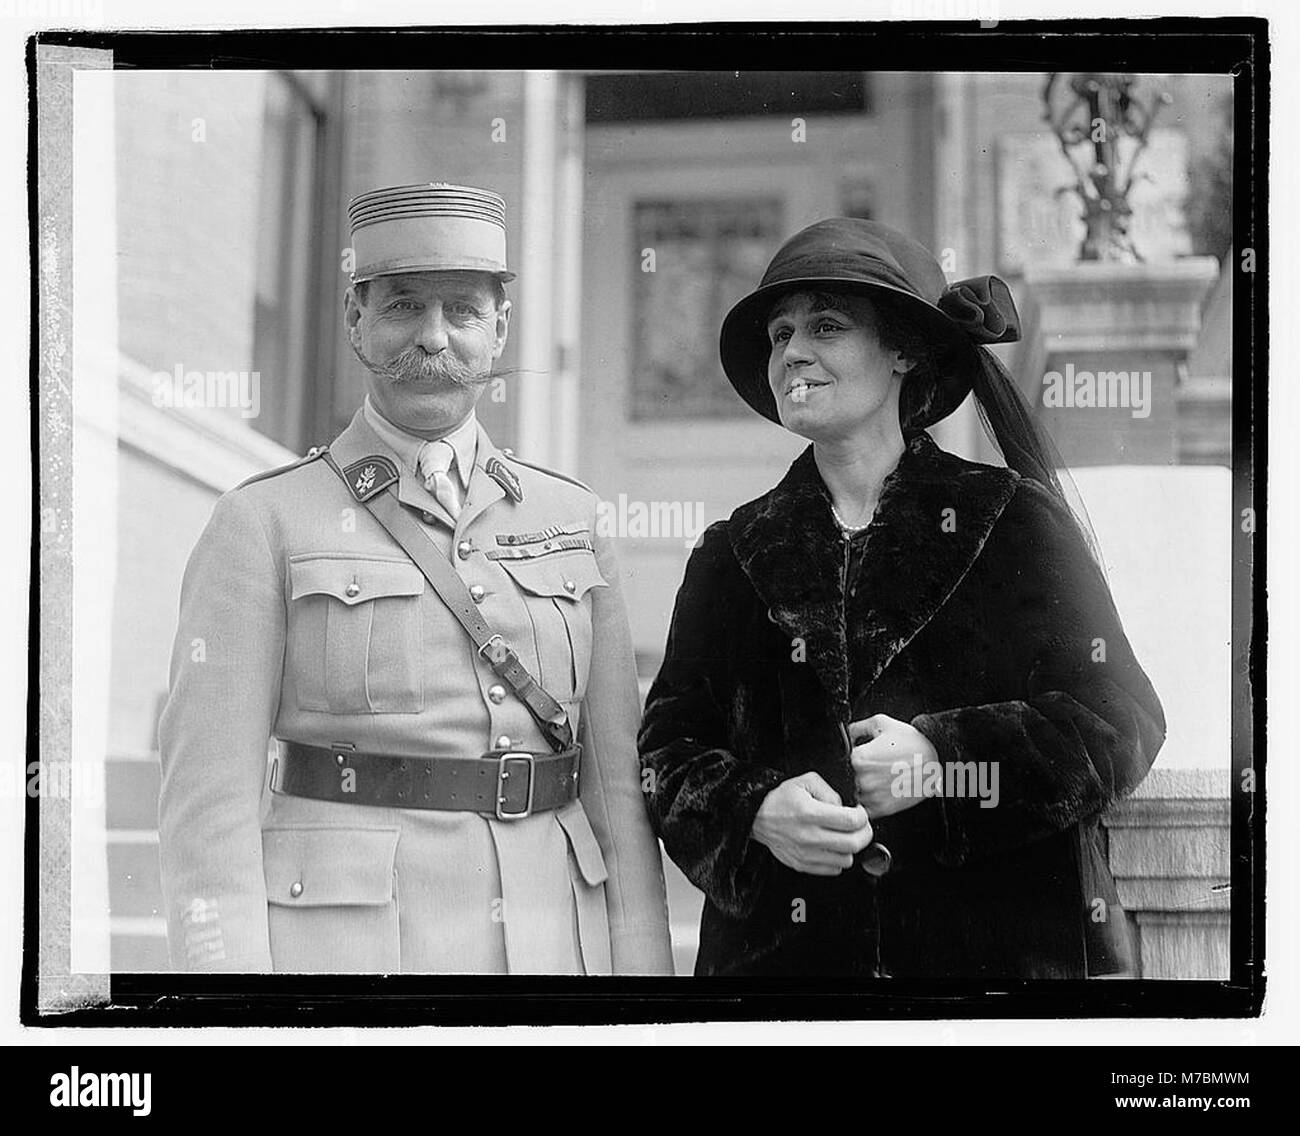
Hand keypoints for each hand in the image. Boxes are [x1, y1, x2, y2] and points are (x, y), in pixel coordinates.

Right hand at [750, 771, 873, 875]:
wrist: (758, 817)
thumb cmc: (781, 799)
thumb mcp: (806, 781)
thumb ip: (830, 792)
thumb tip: (845, 809)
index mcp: (809, 813)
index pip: (851, 821)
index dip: (863, 816)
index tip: (860, 813)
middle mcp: (808, 836)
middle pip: (853, 843)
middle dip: (864, 833)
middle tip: (860, 826)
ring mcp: (805, 853)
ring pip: (846, 859)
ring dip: (850, 848)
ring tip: (843, 837)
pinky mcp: (802, 865)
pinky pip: (833, 870)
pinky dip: (837, 859)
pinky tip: (832, 847)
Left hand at [849, 713, 938, 817]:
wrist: (940, 762)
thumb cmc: (913, 743)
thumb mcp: (882, 723)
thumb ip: (857, 727)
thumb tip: (846, 734)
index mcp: (859, 758)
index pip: (845, 759)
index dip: (857, 755)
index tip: (870, 755)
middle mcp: (862, 779)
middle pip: (850, 777)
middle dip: (861, 772)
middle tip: (881, 766)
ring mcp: (873, 797)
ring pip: (858, 793)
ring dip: (867, 788)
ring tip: (886, 777)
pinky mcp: (883, 809)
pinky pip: (867, 809)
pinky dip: (874, 801)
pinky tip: (887, 790)